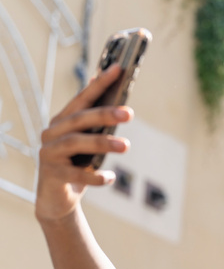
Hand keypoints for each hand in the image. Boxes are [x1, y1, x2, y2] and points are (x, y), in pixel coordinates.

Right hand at [36, 64, 131, 222]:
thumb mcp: (87, 142)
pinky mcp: (52, 175)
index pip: (83, 98)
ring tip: (126, 145)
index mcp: (63, 121)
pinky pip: (76, 174)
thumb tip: (112, 93)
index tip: (118, 70)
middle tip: (129, 113)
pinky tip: (110, 177)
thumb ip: (96, 123)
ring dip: (103, 143)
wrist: (57, 199)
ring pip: (76, 143)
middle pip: (80, 119)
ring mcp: (49, 154)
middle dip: (105, 114)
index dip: (100, 84)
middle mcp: (53, 133)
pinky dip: (95, 176)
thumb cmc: (77, 165)